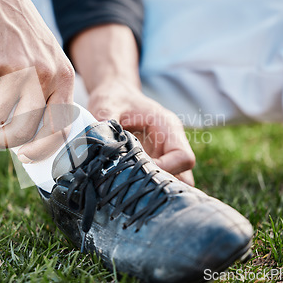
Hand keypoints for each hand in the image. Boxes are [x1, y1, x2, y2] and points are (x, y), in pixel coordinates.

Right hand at [0, 0, 74, 161]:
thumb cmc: (17, 27)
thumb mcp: (46, 54)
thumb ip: (47, 85)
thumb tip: (35, 124)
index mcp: (62, 76)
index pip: (58, 126)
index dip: (42, 147)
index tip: (26, 155)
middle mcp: (44, 76)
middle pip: (24, 130)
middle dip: (3, 141)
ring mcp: (17, 72)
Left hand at [69, 24, 194, 185]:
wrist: (114, 94)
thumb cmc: (113, 97)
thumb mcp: (107, 105)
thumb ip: (105, 122)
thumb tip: (98, 143)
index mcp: (168, 127)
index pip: (184, 157)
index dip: (166, 169)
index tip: (139, 171)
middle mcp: (171, 143)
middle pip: (184, 176)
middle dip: (160, 184)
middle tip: (133, 184)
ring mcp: (164, 156)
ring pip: (172, 183)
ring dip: (152, 189)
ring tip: (128, 187)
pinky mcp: (153, 163)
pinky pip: (156, 183)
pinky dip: (144, 188)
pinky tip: (123, 186)